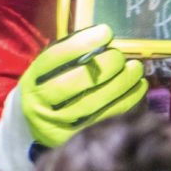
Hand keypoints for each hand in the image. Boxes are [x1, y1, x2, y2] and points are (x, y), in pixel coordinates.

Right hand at [19, 24, 146, 146]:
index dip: (82, 43)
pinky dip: (127, 100)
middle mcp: (40, 104)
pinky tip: (139, 87)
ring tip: (136, 69)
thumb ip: (70, 54)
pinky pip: (107, 117)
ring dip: (121, 82)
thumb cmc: (49, 88)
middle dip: (105, 64)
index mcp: (32, 80)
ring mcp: (59, 124)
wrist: (35, 128)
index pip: (55, 58)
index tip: (106, 32)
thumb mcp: (50, 70)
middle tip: (120, 56)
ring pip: (95, 102)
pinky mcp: (77, 138)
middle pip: (77, 81)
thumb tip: (104, 38)